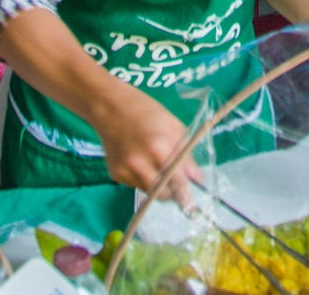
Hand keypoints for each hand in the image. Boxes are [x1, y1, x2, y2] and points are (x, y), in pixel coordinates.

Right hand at [91, 84, 201, 198]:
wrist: (111, 107)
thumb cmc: (147, 112)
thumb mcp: (173, 126)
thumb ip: (186, 154)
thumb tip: (198, 178)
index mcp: (159, 149)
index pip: (177, 184)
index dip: (186, 194)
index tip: (193, 201)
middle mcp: (141, 165)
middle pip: (163, 195)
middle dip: (172, 192)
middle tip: (175, 181)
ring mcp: (126, 171)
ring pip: (150, 192)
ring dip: (157, 185)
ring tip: (155, 164)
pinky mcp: (115, 175)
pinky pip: (135, 185)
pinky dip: (142, 178)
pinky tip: (139, 160)